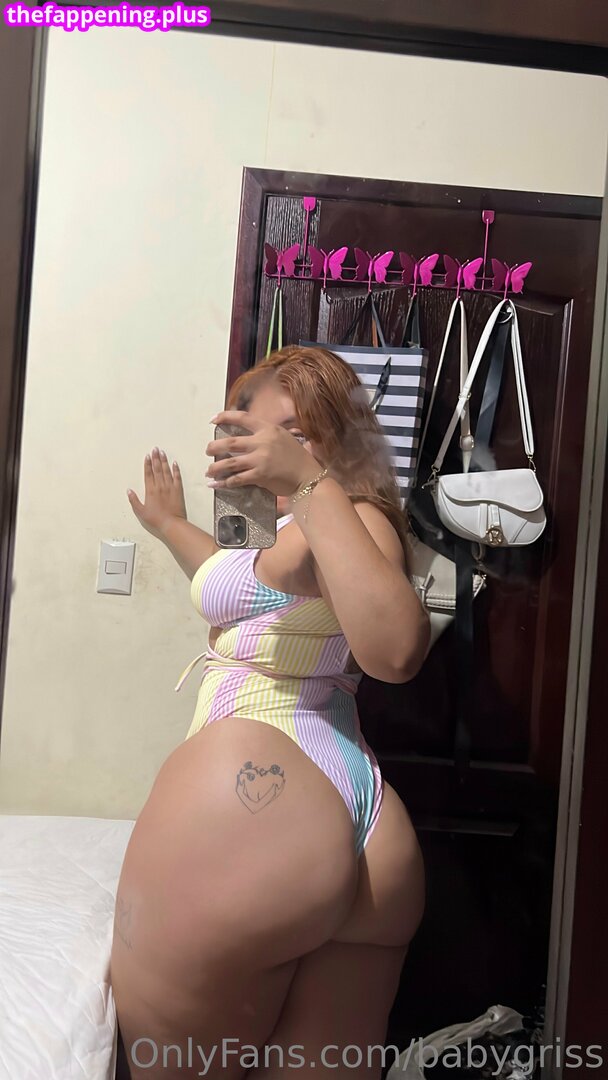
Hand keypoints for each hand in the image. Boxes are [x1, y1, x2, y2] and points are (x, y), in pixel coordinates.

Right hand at [127, 447, 186, 538]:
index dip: (147, 464)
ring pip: (166, 470)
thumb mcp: (141, 511)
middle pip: (157, 469)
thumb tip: (129, 490)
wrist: (172, 523)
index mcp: (150, 490)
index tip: (147, 456)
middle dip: (155, 458)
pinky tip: (174, 463)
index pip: (148, 474)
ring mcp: (170, 487)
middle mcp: (160, 486)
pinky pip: (177, 477)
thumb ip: (134, 500)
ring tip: (162, 452)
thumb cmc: (156, 519)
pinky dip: (176, 469)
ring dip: (164, 461)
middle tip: (155, 449)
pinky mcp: (178, 490)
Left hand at [205, 411, 321, 496]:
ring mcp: (260, 459)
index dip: (225, 417)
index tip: (213, 420)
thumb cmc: (299, 459)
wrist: (309, 477)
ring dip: (215, 467)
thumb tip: (253, 436)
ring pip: (230, 462)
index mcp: (268, 429)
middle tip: (209, 450)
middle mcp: (263, 442)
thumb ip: (268, 435)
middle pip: (230, 442)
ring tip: (209, 470)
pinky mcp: (260, 475)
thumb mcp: (285, 438)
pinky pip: (237, 479)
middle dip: (214, 447)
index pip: (243, 418)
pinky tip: (216, 485)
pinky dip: (225, 483)